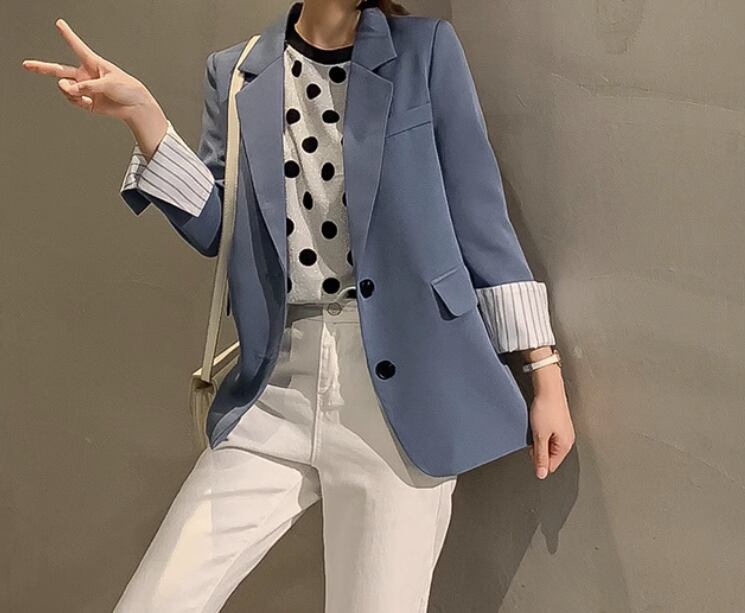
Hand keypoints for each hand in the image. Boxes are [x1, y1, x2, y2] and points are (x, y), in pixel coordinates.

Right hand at [21, 18, 156, 122]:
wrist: (134, 106)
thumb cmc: (127, 88)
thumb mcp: (109, 83)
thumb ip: (89, 87)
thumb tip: (72, 91)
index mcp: (92, 63)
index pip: (77, 47)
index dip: (67, 35)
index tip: (59, 23)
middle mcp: (84, 75)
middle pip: (58, 70)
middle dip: (41, 67)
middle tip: (26, 65)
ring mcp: (83, 88)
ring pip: (64, 88)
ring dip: (70, 92)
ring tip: (82, 95)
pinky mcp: (85, 101)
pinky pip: (73, 100)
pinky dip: (78, 102)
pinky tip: (89, 103)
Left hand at [527, 364, 574, 478]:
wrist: (548, 387)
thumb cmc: (546, 408)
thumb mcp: (540, 436)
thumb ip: (541, 456)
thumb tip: (542, 474)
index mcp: (566, 445)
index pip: (551, 465)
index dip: (538, 461)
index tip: (531, 450)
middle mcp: (567, 439)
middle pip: (549, 455)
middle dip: (538, 450)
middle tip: (533, 436)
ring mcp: (563, 430)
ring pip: (548, 444)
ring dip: (539, 439)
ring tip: (536, 426)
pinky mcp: (558, 422)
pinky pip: (548, 434)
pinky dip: (541, 431)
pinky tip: (537, 422)